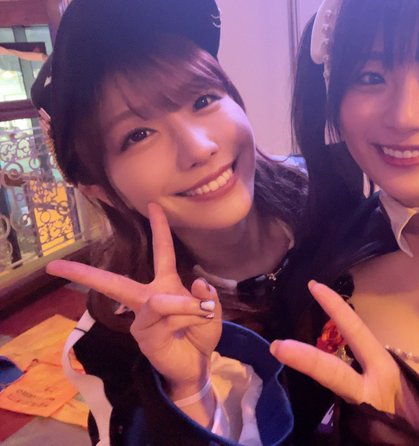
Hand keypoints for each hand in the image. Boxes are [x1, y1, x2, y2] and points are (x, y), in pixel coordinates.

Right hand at [47, 203, 221, 396]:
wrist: (197, 365)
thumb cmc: (200, 334)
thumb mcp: (212, 311)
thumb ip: (207, 295)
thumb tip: (197, 279)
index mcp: (166, 285)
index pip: (162, 251)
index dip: (159, 228)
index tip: (152, 204)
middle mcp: (148, 298)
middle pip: (115, 282)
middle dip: (85, 274)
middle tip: (56, 266)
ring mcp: (142, 318)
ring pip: (157, 301)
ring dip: (184, 305)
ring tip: (203, 311)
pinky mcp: (143, 336)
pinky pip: (165, 318)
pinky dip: (186, 315)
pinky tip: (196, 321)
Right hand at [270, 281, 418, 444]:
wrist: (417, 435)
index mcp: (381, 369)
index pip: (356, 335)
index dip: (337, 311)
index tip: (315, 287)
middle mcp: (363, 378)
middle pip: (331, 368)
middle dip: (306, 358)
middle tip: (276, 346)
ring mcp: (354, 395)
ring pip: (328, 380)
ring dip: (305, 370)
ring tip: (274, 356)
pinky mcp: (350, 413)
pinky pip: (329, 398)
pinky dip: (311, 389)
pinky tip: (288, 376)